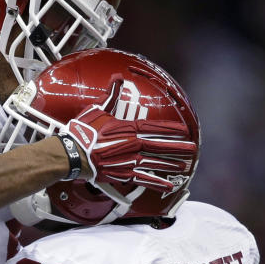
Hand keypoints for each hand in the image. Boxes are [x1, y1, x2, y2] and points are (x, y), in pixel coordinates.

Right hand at [64, 82, 197, 188]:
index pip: (155, 128)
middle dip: (177, 148)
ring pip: (155, 163)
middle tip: (191, 149)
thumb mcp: (98, 109)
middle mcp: (132, 145)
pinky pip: (143, 179)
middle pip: (160, 146)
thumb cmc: (83, 131)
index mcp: (129, 128)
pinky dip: (156, 183)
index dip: (171, 130)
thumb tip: (117, 77)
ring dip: (170, 165)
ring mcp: (128, 161)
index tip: (184, 131)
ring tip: (183, 167)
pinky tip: (168, 186)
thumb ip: (111, 95)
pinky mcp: (122, 174)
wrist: (73, 154)